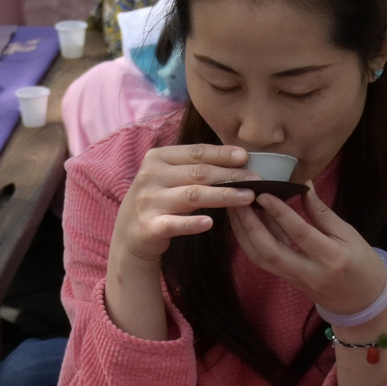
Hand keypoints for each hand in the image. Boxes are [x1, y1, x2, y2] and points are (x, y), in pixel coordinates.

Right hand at [108, 141, 252, 268]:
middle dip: (230, 175)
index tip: (245, 157)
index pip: (195, 152)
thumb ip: (194, 167)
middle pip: (198, 173)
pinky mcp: (149, 227)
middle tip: (256, 180)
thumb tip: (238, 158)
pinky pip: (174, 224)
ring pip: (192, 196)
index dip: (222, 154)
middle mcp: (151, 176)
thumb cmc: (160, 199)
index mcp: (157, 158)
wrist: (130, 232)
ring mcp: (148, 201)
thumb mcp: (170, 177)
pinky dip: (192, 223)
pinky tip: (210, 223)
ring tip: (247, 197)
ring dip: (223, 196)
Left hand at [226, 185, 385, 321]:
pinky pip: (264, 262)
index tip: (263, 193)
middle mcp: (309, 272)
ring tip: (235, 210)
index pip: (300, 233)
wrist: (361, 302)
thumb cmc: (361, 263)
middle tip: (238, 201)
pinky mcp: (287, 281)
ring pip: (261, 258)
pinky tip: (245, 223)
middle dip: (250, 225)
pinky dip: (251, 242)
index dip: (280, 212)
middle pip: (270, 251)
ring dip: (244, 234)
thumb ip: (323, 213)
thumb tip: (304, 186)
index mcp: (331, 257)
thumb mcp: (349, 234)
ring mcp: (295, 280)